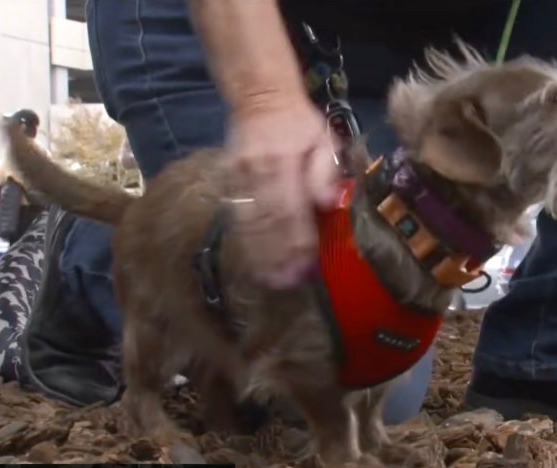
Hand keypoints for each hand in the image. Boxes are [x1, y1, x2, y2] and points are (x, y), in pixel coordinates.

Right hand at [225, 97, 338, 288]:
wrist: (260, 97)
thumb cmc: (300, 124)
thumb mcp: (324, 139)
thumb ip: (326, 171)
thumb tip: (328, 202)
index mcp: (285, 161)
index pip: (292, 207)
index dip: (298, 239)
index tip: (307, 265)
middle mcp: (258, 171)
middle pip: (268, 221)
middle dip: (279, 254)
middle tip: (289, 282)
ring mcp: (238, 178)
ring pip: (249, 222)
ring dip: (260, 254)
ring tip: (271, 280)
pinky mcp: (228, 181)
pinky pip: (236, 216)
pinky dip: (245, 241)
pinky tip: (253, 261)